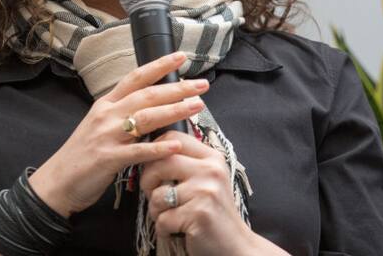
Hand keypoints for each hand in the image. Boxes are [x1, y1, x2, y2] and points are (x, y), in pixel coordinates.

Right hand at [28, 52, 208, 216]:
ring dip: (174, 111)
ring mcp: (107, 136)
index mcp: (106, 103)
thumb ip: (123, 111)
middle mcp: (107, 114)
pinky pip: (138, 151)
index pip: (136, 78)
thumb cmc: (83, 153)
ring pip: (145, 118)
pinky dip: (158, 148)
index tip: (181, 57)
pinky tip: (176, 145)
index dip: (159, 65)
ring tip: (197, 107)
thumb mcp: (101, 124)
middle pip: (147, 95)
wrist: (57, 181)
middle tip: (202, 84)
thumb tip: (153, 102)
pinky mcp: (108, 159)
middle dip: (177, 88)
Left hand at [139, 131, 254, 255]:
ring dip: (155, 210)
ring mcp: (206, 192)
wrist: (235, 245)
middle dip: (147, 181)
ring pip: (158, 194)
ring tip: (169, 216)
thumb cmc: (214, 212)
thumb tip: (151, 151)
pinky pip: (163, 219)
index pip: (174, 138)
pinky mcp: (198, 215)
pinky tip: (176, 230)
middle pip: (161, 162)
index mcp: (212, 158)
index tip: (152, 167)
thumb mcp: (208, 180)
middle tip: (152, 194)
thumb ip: (187, 164)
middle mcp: (211, 170)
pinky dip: (163, 229)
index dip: (154, 150)